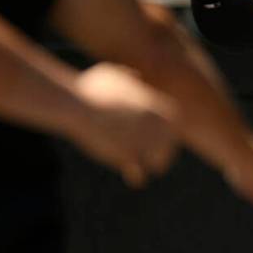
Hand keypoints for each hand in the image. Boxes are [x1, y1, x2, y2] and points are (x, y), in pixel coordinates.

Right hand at [67, 62, 178, 186]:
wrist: (79, 104)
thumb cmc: (93, 89)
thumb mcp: (117, 75)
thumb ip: (131, 77)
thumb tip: (134, 76)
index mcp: (163, 108)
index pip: (174, 129)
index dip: (165, 136)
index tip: (155, 140)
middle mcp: (161, 127)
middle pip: (169, 148)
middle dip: (160, 154)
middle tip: (151, 159)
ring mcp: (147, 143)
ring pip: (159, 164)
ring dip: (148, 165)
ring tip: (140, 169)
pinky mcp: (130, 158)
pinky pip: (140, 176)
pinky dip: (136, 177)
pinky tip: (131, 177)